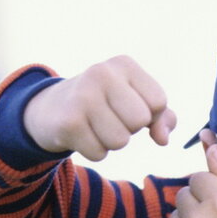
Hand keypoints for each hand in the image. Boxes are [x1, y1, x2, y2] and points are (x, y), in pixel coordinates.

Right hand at [23, 55, 176, 160]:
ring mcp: (82, 96)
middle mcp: (102, 73)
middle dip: (130, 128)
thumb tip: (163, 140)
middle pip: (140, 120)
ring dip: (111, 142)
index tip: (129, 107)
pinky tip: (83, 135)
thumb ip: (163, 118)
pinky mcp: (68, 122)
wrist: (53, 109)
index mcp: (124, 64)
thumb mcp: (137, 101)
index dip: (150, 115)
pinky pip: (99, 153)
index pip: (158, 101)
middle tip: (111, 118)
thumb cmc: (107, 105)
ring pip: (120, 141)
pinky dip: (95, 151)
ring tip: (96, 126)